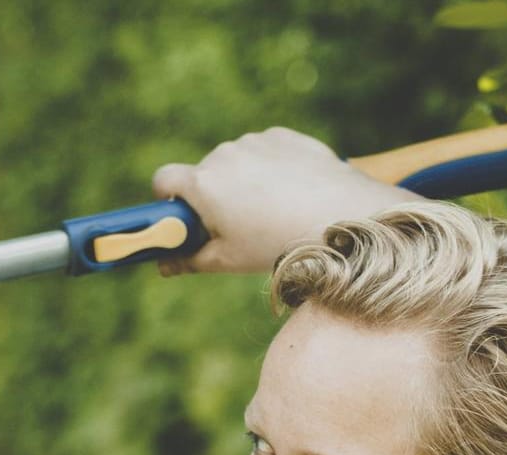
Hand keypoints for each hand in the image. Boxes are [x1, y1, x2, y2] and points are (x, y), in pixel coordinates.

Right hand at [150, 127, 416, 275]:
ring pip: (236, 161)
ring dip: (243, 180)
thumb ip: (190, 261)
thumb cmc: (279, 243)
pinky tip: (291, 192)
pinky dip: (270, 168)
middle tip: (236, 225)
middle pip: (203, 172)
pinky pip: (265, 151)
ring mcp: (255, 141)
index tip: (180, 214)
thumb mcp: (229, 260)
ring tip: (272, 211)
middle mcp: (225, 155)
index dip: (167, 198)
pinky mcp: (283, 136)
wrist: (343, 217)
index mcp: (204, 184)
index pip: (163, 179)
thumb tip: (164, 267)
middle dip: (213, 195)